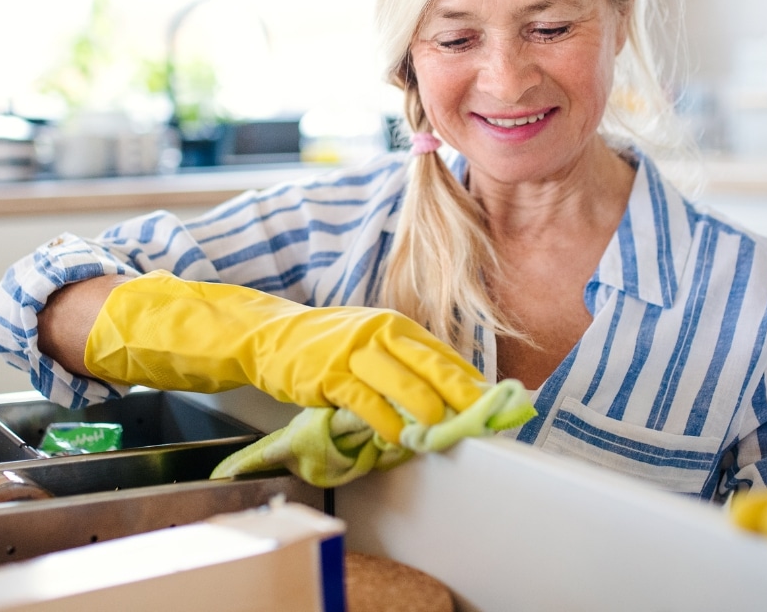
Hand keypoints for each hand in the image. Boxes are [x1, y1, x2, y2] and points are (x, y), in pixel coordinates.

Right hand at [84, 270, 485, 441]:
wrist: (269, 337)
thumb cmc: (327, 346)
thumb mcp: (371, 342)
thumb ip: (405, 363)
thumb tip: (450, 394)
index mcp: (397, 326)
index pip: (445, 356)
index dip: (472, 384)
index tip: (496, 407)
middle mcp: (381, 334)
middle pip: (434, 368)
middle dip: (462, 399)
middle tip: (483, 424)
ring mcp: (355, 353)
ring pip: (405, 386)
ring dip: (427, 415)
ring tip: (442, 435)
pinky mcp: (330, 375)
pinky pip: (367, 404)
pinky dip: (386, 424)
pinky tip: (397, 439)